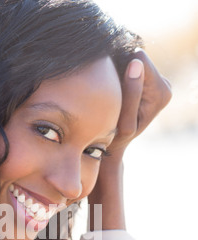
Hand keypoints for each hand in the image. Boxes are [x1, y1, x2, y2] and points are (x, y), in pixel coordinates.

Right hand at [87, 50, 171, 230]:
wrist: (114, 145)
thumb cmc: (116, 136)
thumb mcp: (123, 120)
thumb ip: (131, 92)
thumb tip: (136, 62)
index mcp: (162, 92)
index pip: (139, 59)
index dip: (120, 67)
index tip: (110, 84)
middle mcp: (165, 84)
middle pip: (138, 58)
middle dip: (121, 70)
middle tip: (111, 91)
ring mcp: (159, 82)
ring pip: (134, 61)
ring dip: (119, 72)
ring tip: (112, 92)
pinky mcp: (150, 82)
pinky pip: (132, 66)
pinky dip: (120, 73)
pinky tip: (114, 89)